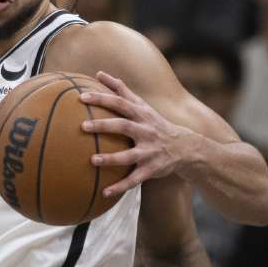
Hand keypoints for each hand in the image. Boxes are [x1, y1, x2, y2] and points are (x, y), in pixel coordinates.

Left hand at [80, 71, 194, 196]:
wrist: (185, 148)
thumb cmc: (155, 124)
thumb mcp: (143, 106)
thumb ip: (121, 90)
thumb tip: (99, 73)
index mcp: (141, 115)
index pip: (120, 103)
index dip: (102, 98)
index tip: (82, 96)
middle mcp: (146, 131)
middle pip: (123, 126)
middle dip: (104, 125)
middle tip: (83, 126)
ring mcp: (149, 151)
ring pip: (129, 155)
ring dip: (111, 159)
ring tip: (93, 161)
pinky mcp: (152, 169)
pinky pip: (135, 179)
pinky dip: (121, 186)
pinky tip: (105, 193)